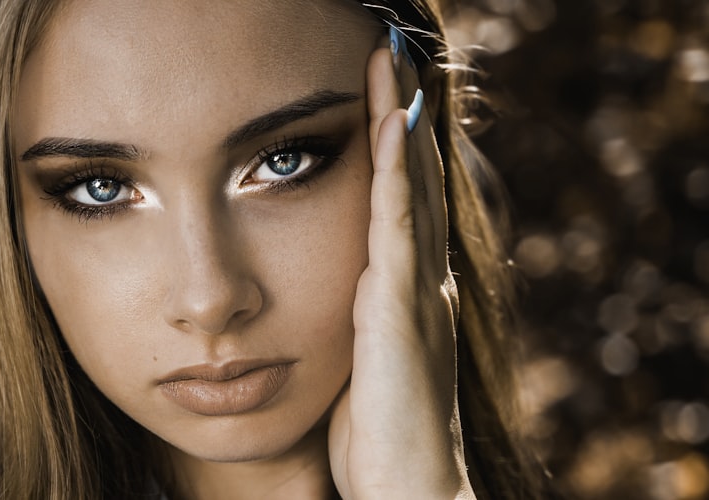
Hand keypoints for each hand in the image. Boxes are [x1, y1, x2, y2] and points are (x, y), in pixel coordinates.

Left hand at [327, 31, 474, 499]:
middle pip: (415, 183)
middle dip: (404, 120)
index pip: (403, 207)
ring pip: (410, 188)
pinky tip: (389, 125)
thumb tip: (339, 303)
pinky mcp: (398, 304)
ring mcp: (414, 288)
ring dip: (401, 124)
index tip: (382, 103)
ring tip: (394, 66)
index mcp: (404, 295)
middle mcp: (419, 281)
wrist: (407, 484)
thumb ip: (357, 327)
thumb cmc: (378, 437)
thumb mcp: (362, 366)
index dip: (398, 153)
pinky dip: (396, 169)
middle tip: (395, 61)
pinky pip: (396, 221)